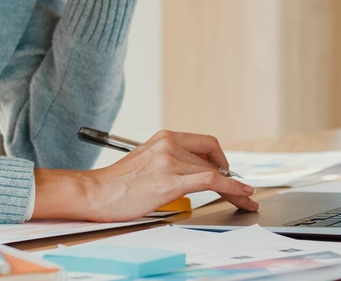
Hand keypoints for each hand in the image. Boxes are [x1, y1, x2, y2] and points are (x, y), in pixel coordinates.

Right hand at [32, 130, 258, 221]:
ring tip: (246, 201)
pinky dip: (233, 188)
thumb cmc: (116, 185)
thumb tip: (194, 174)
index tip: (228, 173)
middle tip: (242, 192)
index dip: (221, 159)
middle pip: (213, 159)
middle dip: (231, 176)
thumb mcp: (146, 162)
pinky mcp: (170, 181)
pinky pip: (211, 181)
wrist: (94, 193)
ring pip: (215, 171)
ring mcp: (170, 161)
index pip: (205, 143)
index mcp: (164, 137)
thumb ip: (169, 162)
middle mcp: (169, 144)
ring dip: (236, 188)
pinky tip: (242, 196)